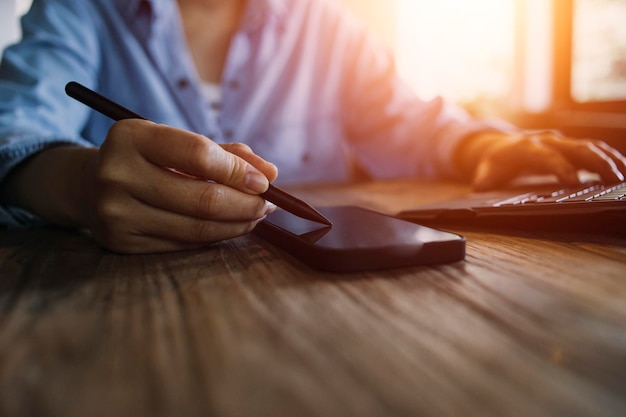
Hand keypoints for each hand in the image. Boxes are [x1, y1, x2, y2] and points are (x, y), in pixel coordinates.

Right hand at [83, 120, 277, 252]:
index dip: (239, 171)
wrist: (88, 186)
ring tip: (256, 216)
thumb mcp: (174, 142)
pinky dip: (214, 237)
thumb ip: (223, 153)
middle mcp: (117, 175)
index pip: (198, 154)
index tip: (266, 181)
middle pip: (203, 199)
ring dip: (237, 224)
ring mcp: (116, 213)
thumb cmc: (145, 158)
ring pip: (197, 229)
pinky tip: (229, 227)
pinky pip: (183, 244)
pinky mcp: (121, 243)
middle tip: (269, 204)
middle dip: (247, 204)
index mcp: (131, 137)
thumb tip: (270, 174)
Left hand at [467, 131, 625, 190]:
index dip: (560, 168)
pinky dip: (609, 158)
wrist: (497, 145)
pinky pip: (593, 150)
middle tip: (614, 180)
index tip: (573, 182)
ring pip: (590, 147)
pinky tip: (623, 171)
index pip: (547, 157)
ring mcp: (560, 142)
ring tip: (625, 176)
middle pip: (576, 148)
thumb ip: (484, 180)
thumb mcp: (485, 172)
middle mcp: (547, 141)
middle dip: (596, 163)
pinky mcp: (569, 146)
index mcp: (527, 147)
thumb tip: (479, 187)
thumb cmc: (494, 162)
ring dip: (609, 160)